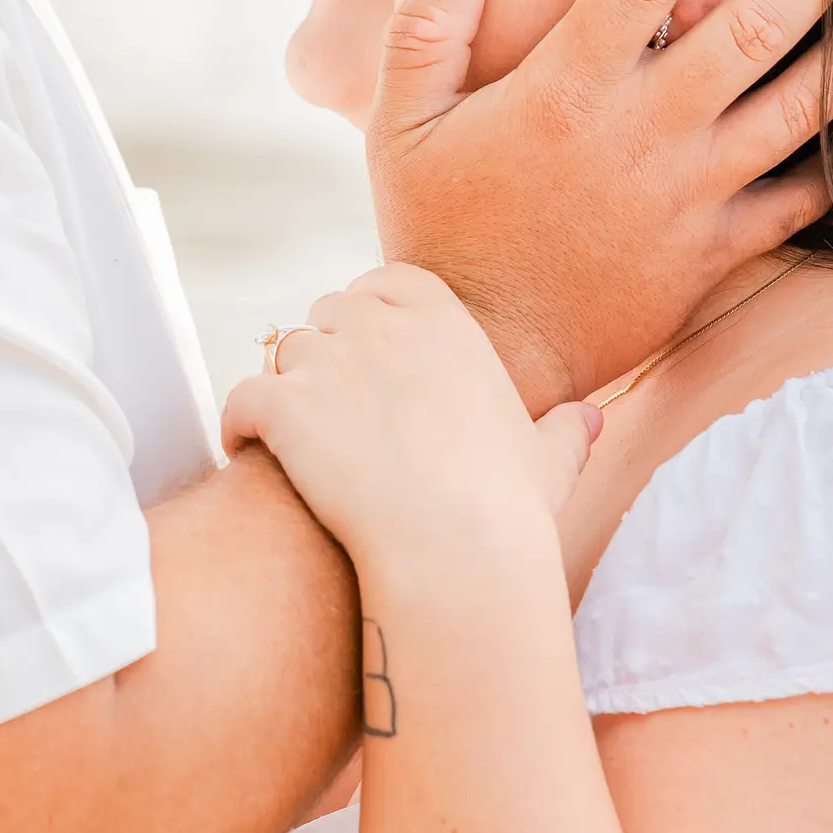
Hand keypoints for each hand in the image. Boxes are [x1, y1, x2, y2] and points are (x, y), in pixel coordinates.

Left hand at [222, 265, 598, 579]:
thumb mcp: (550, 461)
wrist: (455, 551)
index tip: (368, 341)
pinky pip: (242, 395)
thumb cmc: (508, 512)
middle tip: (327, 398)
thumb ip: (568, 430)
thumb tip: (593, 419)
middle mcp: (383, 326)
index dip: (372, 308)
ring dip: (286, 384)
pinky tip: (244, 448)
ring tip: (287, 431)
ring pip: (285, 350)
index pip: (391, 282)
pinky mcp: (285, 404)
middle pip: (331, 311)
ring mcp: (330, 361)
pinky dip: (238, 421)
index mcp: (445, 324)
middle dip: (327, 347)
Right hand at [367, 0, 832, 411]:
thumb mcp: (398, 124)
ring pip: (796, 108)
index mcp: (566, 87)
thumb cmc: (434, 231)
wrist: (478, 354)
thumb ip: (425, 27)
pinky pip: (797, 199)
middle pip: (752, 29)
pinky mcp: (712, 254)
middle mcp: (641, 131)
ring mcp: (686, 195)